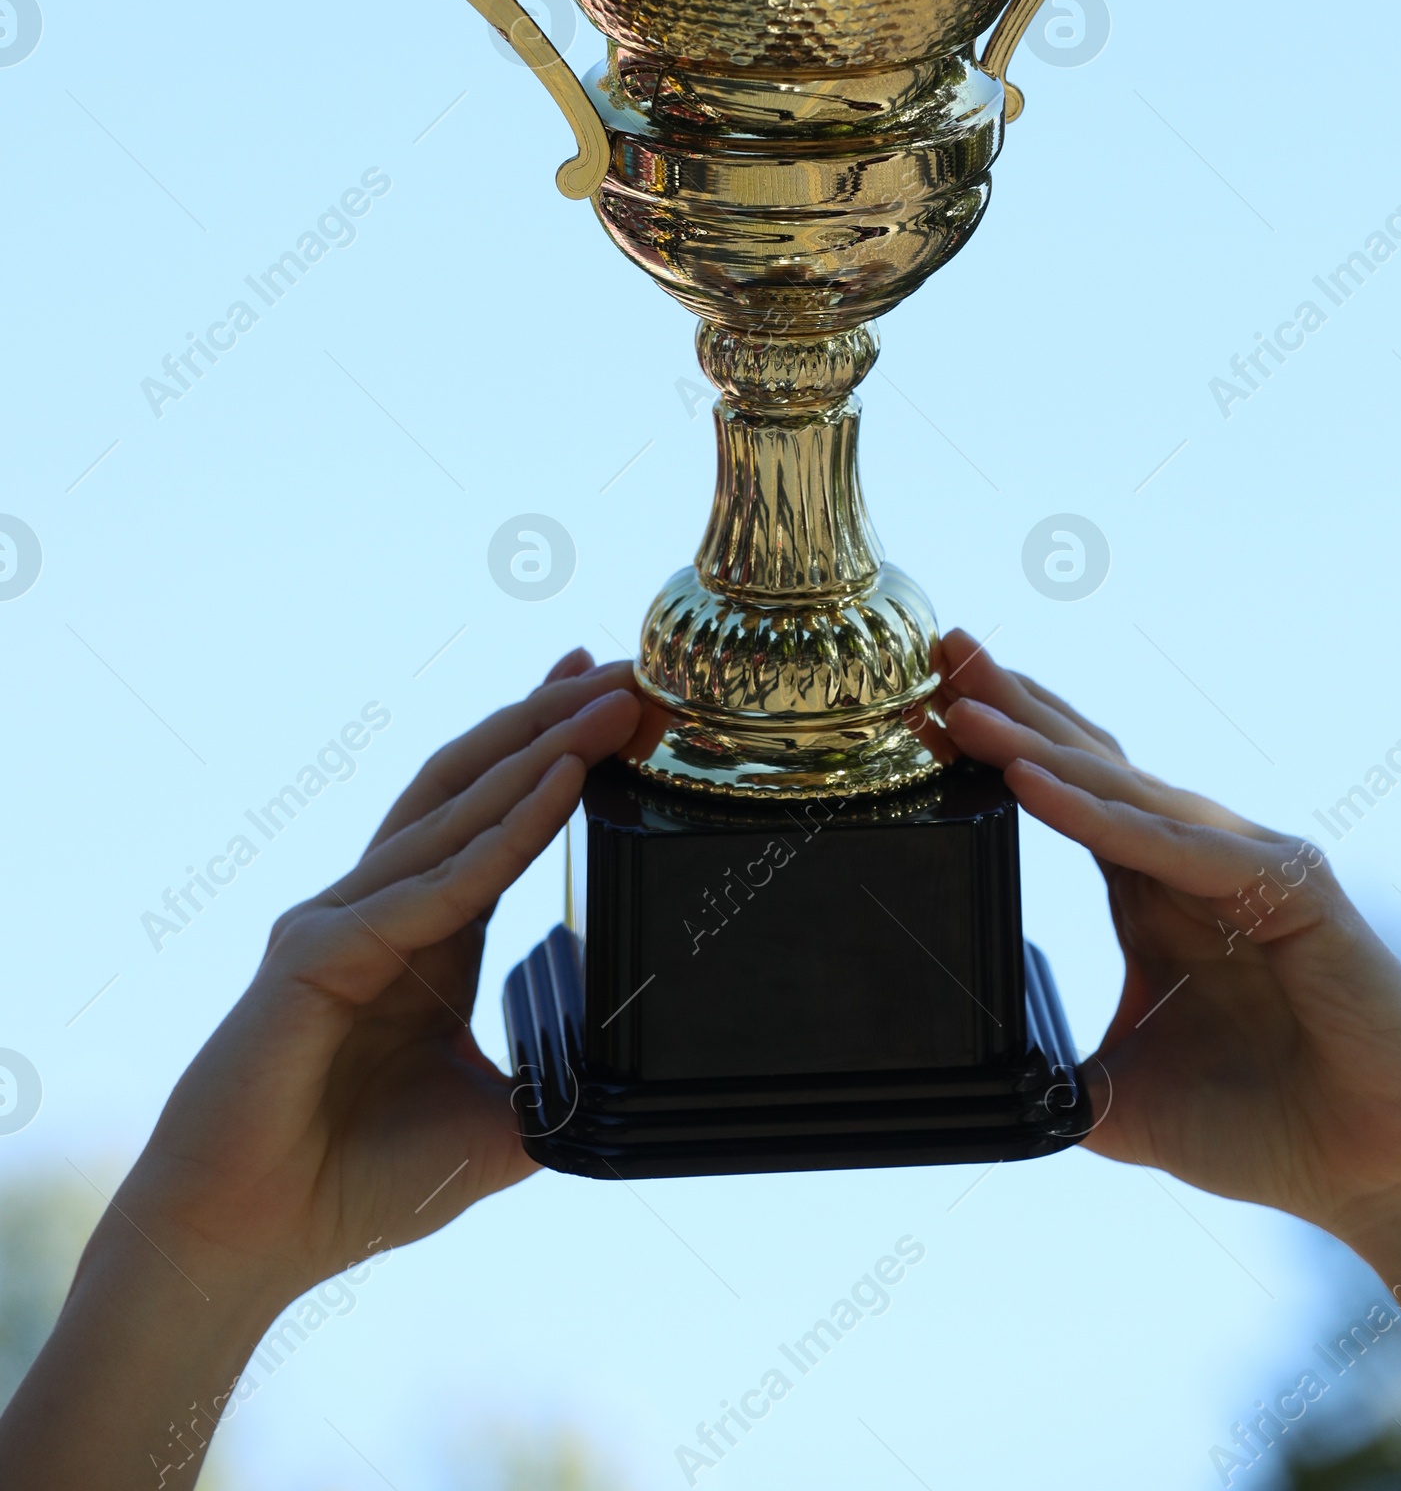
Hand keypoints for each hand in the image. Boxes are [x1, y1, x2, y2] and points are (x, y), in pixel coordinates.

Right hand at [112, 651, 639, 1311]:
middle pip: (474, 785)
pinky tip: (560, 789)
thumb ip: (556, 1084)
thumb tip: (634, 1074)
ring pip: (454, 813)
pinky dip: (504, 835)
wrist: (250, 1244)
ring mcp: (342, 921)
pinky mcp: (316, 954)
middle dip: (551, 722)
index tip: (610, 696)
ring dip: (539, 752)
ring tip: (608, 706)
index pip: (495, 817)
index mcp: (425, 936)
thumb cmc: (353, 1185)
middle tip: (627, 671)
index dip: (549, 750)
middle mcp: (381, 909)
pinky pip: (434, 888)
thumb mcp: (495, 1125)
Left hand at [936, 630, 1400, 1251]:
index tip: (917, 714)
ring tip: (963, 709)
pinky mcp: (1292, 886)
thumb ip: (1056, 1081)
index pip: (1063, 795)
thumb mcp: (1122, 1103)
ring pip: (1124, 790)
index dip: (996, 752)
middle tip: (937, 650)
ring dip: (1039, 746)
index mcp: (1154, 892)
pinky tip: (1035, 784)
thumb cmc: (1271, 1131)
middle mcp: (1197, 860)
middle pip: (1088, 763)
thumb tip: (985, 1096)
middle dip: (1010, 706)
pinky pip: (1177, 844)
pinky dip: (1100, 813)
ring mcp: (1247, 863)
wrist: (1380, 1178)